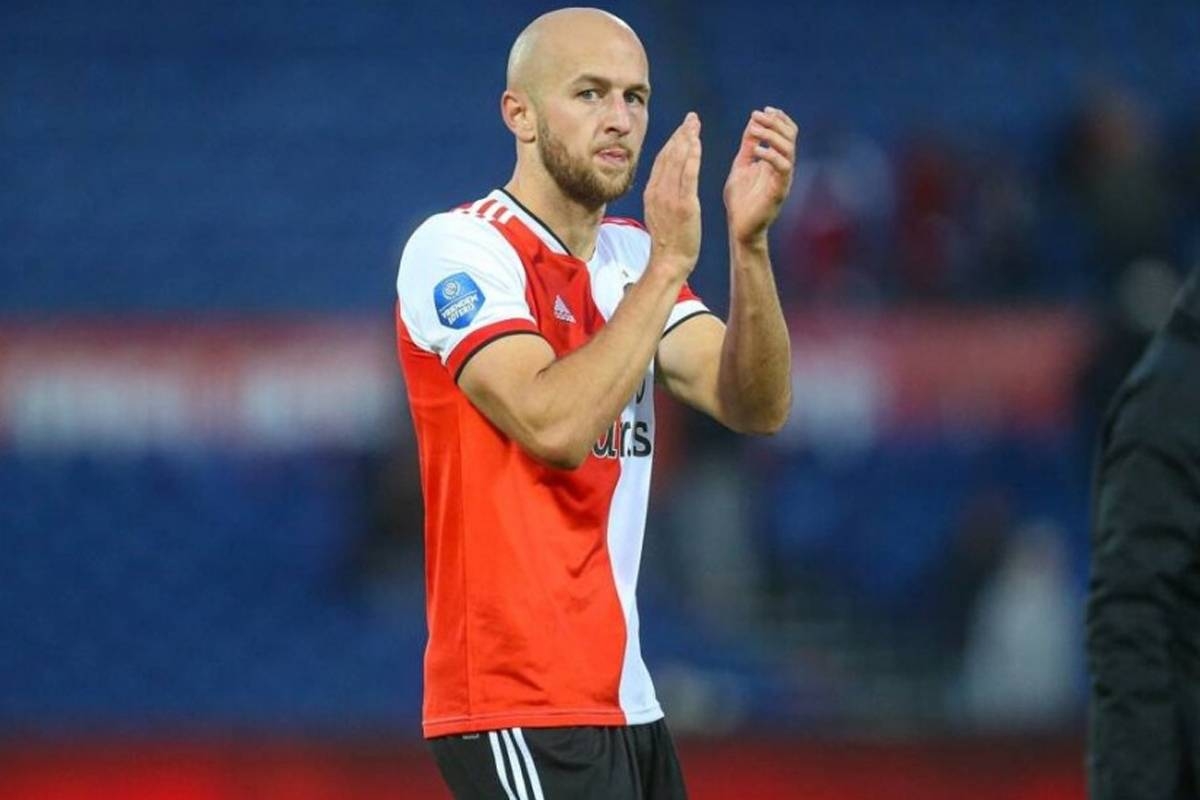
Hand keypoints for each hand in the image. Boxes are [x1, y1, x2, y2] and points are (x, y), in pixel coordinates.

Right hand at [643, 112, 701, 281]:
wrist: (668, 261)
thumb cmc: (669, 242)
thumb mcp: (659, 214)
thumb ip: (662, 196)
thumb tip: (666, 183)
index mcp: (652, 192)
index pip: (662, 160)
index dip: (673, 141)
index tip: (683, 129)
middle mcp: (658, 191)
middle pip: (668, 155)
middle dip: (680, 134)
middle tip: (691, 118)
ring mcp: (670, 197)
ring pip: (677, 160)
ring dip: (687, 139)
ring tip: (695, 124)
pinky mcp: (684, 205)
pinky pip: (688, 175)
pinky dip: (692, 156)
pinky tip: (697, 143)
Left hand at [724, 107, 797, 244]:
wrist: (739, 228)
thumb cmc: (740, 200)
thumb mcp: (741, 166)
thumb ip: (748, 146)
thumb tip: (752, 122)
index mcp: (775, 161)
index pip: (787, 133)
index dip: (779, 119)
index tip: (763, 110)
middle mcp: (783, 168)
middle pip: (791, 137)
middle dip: (775, 123)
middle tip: (758, 116)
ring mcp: (783, 179)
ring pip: (788, 149)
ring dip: (772, 135)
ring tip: (754, 130)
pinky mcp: (779, 191)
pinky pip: (782, 168)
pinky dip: (771, 155)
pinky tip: (756, 151)